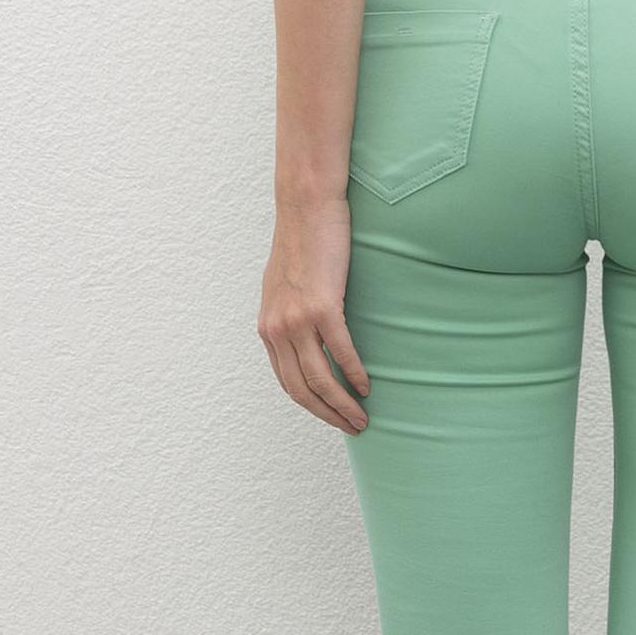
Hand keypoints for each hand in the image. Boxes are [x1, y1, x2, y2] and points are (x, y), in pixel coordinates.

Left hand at [258, 196, 369, 433]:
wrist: (306, 207)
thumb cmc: (303, 241)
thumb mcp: (285, 285)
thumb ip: (291, 314)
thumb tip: (306, 334)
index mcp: (268, 327)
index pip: (288, 382)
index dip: (312, 405)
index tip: (333, 415)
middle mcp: (277, 329)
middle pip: (302, 389)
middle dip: (328, 414)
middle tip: (353, 427)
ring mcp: (297, 319)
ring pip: (320, 378)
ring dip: (342, 404)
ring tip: (362, 418)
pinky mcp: (322, 306)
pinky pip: (340, 352)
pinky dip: (354, 374)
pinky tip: (367, 386)